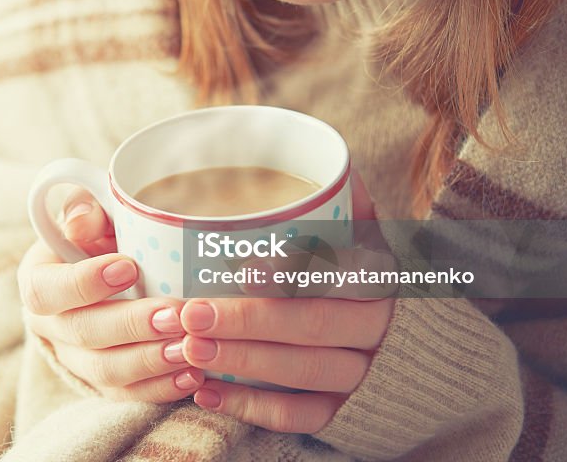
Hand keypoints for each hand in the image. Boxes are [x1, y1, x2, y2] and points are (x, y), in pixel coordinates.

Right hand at [17, 187, 204, 401]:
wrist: (108, 279)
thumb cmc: (101, 239)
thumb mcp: (93, 217)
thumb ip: (84, 212)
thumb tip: (80, 223)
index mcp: (39, 280)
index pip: (46, 290)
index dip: (83, 283)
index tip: (128, 267)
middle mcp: (50, 326)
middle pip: (82, 333)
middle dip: (131, 325)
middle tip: (174, 314)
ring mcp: (76, 360)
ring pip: (105, 371)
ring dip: (149, 360)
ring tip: (188, 347)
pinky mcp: (104, 385)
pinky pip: (128, 395)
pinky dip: (161, 388)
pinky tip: (192, 375)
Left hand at [181, 168, 395, 432]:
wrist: (347, 304)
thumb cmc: (320, 245)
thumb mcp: (329, 208)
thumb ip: (316, 183)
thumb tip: (284, 150)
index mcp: (372, 265)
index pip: (342, 270)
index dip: (294, 272)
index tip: (243, 270)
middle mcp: (374, 319)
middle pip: (316, 325)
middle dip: (250, 322)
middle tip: (191, 313)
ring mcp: (360, 366)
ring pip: (308, 373)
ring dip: (245, 365)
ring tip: (192, 350)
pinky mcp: (339, 405)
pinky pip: (303, 416)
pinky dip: (253, 410)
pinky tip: (208, 393)